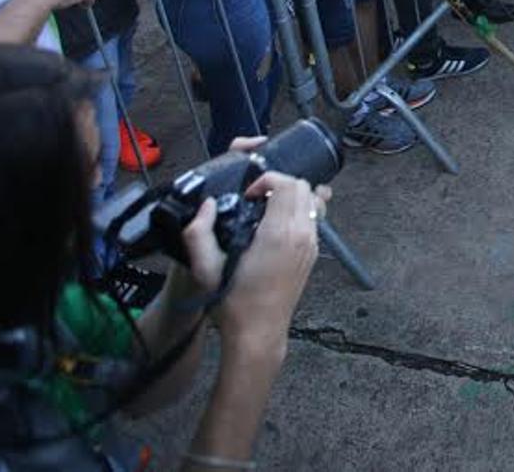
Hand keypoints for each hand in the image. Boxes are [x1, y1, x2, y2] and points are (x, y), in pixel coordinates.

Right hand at [213, 172, 326, 349]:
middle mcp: (302, 236)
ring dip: (292, 196)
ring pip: (314, 201)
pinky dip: (300, 211)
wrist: (258, 333)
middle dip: (279, 184)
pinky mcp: (312, 254)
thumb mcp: (205, 268)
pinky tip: (277, 225)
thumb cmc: (234, 303)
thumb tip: (206, 205)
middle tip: (256, 198)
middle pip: (304, 187)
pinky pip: (315, 219)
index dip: (266, 180)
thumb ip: (198, 232)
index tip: (248, 195)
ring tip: (267, 209)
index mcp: (280, 234)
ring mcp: (311, 245)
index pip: (288, 184)